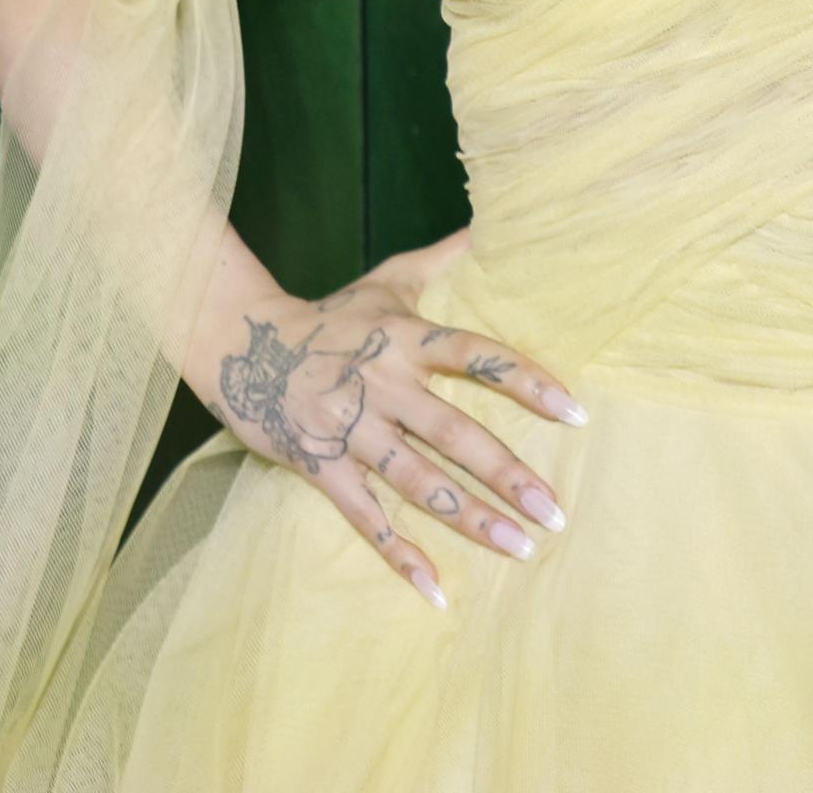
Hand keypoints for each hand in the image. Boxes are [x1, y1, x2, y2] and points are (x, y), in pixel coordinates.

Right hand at [192, 247, 584, 606]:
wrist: (236, 341)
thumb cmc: (326, 314)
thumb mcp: (386, 281)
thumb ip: (444, 259)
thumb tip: (491, 224)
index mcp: (407, 339)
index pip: (479, 359)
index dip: (527, 382)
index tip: (575, 413)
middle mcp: (384, 386)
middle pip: (457, 434)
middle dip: (509, 474)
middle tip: (555, 513)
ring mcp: (351, 429)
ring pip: (419, 480)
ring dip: (469, 518)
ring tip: (519, 548)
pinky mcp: (319, 465)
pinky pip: (365, 517)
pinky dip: (399, 553)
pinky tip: (435, 587)